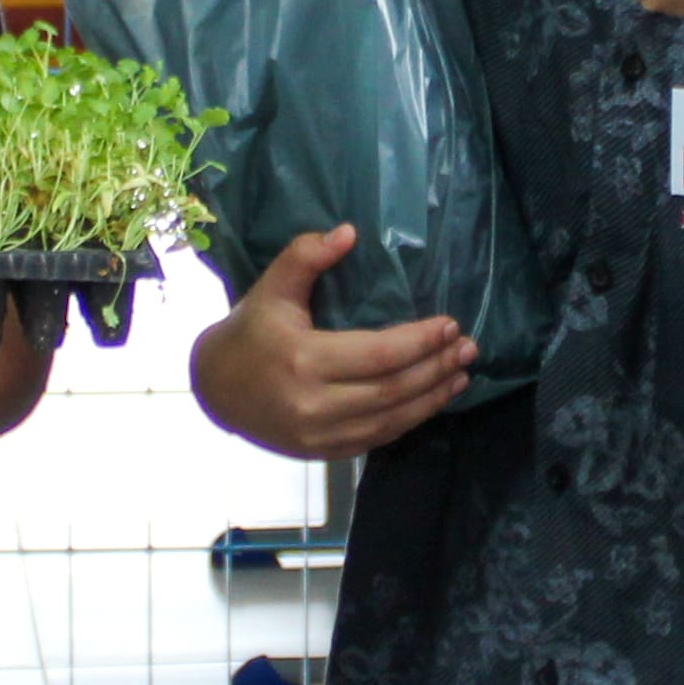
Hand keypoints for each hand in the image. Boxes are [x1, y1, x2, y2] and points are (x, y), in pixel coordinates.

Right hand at [186, 225, 475, 459]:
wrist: (216, 389)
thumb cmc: (250, 332)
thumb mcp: (271, 288)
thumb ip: (305, 256)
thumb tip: (349, 232)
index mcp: (303, 359)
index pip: (379, 354)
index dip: (420, 341)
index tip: (450, 325)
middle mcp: (313, 404)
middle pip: (392, 390)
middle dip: (436, 369)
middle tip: (468, 349)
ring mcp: (318, 435)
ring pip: (390, 420)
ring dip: (432, 399)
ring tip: (461, 376)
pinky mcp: (322, 452)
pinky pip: (376, 438)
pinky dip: (408, 421)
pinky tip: (430, 401)